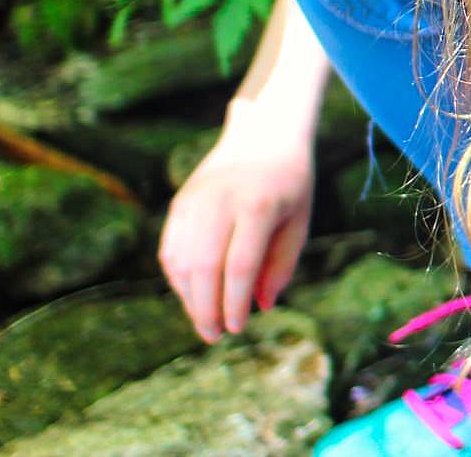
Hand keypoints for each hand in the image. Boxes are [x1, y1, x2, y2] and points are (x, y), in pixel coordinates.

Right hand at [158, 124, 313, 342]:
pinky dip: (177, 277)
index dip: (235, 301)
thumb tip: (260, 307)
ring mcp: (195, 200)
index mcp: (257, 205)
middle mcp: (220, 201)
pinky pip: (171, 248)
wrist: (264, 134)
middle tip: (214, 336)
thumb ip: (281, 265)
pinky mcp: (181, 203)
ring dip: (188, 297)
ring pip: (181, 260)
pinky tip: (192, 295)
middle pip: (203, 266)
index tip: (238, 327)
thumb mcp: (299, 222)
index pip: (239, 265)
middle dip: (206, 308)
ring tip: (205, 321)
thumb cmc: (290, 184)